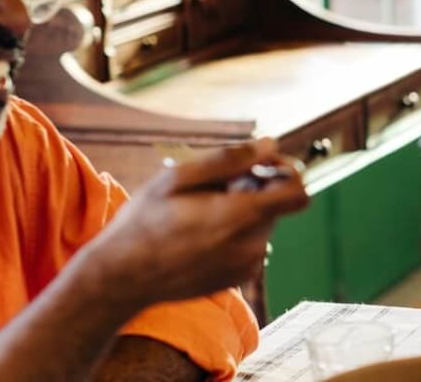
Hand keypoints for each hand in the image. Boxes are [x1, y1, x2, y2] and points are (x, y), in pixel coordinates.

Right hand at [83, 138, 310, 307]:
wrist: (122, 278)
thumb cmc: (145, 222)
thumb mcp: (179, 178)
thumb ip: (230, 160)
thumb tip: (270, 143)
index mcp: (240, 217)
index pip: (298, 193)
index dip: (285, 172)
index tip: (259, 165)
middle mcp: (252, 246)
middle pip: (276, 205)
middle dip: (254, 189)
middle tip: (212, 187)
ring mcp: (247, 266)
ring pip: (262, 224)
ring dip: (242, 211)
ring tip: (200, 212)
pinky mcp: (238, 278)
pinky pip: (251, 244)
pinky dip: (235, 233)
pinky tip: (200, 234)